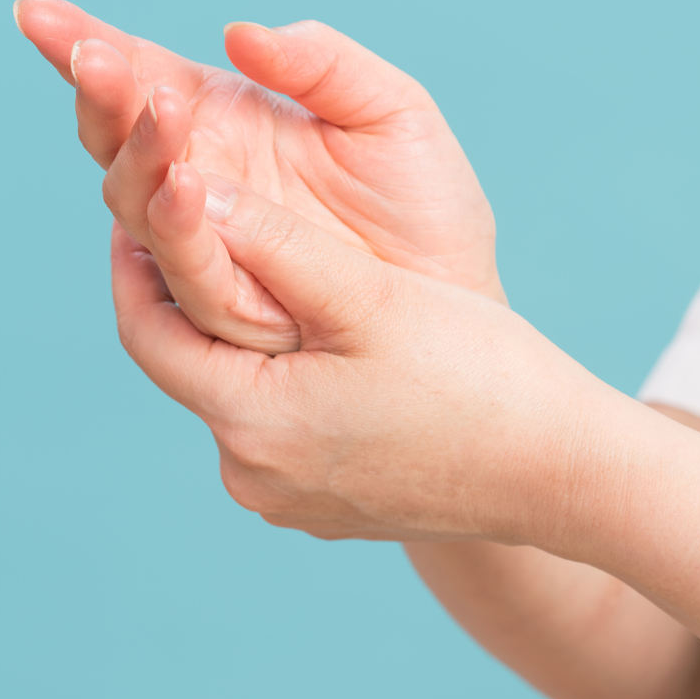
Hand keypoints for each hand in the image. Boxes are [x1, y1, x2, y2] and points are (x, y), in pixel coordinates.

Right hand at [16, 0, 502, 351]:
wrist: (468, 309)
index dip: (83, 45)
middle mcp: (202, 186)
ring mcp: (211, 250)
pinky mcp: (233, 309)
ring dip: (141, 154)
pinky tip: (186, 185)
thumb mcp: (394, 113)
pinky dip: (180, 230)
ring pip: (138, 206)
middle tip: (99, 57)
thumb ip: (325, 63)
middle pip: (117, 140)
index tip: (35, 12)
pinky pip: (189, 274)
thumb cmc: (430, 212)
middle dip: (102, 95)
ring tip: (159, 109)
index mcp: (226, 124)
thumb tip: (239, 35)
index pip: (138, 77)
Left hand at [111, 168, 624, 544]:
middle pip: (189, 367)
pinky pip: (281, 430)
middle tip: (197, 215)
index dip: (140, 255)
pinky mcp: (328, 509)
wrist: (559, 474)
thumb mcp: (371, 296)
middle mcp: (255, 478)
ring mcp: (291, 503)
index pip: (148, 330)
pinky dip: (285, 378)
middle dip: (189, 292)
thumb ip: (273, 244)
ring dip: (240, 336)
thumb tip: (184, 189)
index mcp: (254, 424)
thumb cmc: (479, 378)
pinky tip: (323, 338)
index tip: (148, 192)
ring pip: (237, 398)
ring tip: (262, 268)